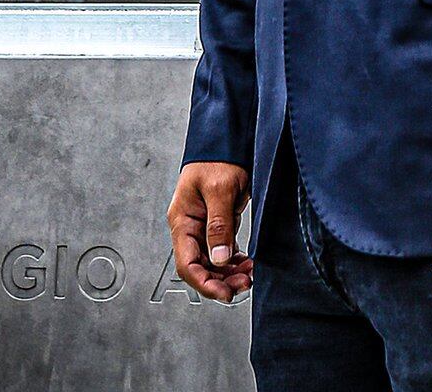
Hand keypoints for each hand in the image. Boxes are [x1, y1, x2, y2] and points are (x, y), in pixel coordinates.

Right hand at [168, 161, 253, 301]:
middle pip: (201, 266)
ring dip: (229, 272)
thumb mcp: (219, 189)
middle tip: (244, 284)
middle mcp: (191, 226)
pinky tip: (247, 263)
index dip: (204, 283)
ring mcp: (205, 225)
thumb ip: (218, 224)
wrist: (229, 138)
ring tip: (249, 274)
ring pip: (213, 261)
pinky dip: (234, 259)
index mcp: (182, 219)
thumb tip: (219, 259)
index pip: (186, 263)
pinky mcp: (218, 221)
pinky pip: (223, 249)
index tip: (225, 293)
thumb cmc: (217, 157)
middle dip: (221, 280)